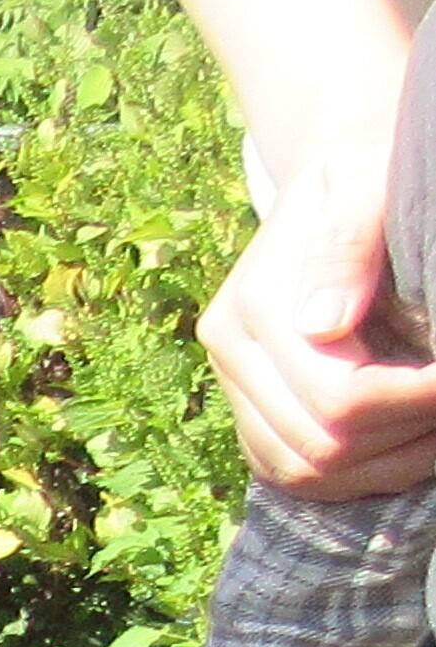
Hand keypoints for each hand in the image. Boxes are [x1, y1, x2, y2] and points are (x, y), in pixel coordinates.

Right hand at [202, 139, 435, 499]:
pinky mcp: (252, 407)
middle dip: (409, 437)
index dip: (420, 401)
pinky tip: (403, 440)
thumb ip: (348, 244)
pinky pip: (293, 473)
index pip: (339, 399)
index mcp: (250, 311)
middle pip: (324, 447)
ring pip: (308, 473)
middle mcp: (230, 356)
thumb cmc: (365, 173)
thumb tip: (325, 325)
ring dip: (388, 464)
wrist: (335, 177)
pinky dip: (355, 473)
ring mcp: (236, 386)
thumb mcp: (365, 183)